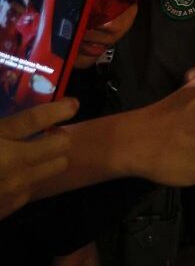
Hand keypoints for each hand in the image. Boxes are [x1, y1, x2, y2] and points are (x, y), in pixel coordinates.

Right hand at [0, 98, 77, 218]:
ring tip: (40, 152)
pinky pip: (35, 187)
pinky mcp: (10, 206)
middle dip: (59, 135)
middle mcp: (11, 162)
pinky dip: (32, 178)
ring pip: (57, 166)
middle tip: (51, 133)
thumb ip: (3, 126)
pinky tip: (18, 174)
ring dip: (53, 156)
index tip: (73, 104)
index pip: (36, 119)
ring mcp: (14, 187)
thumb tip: (13, 121)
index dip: (60, 109)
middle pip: (60, 145)